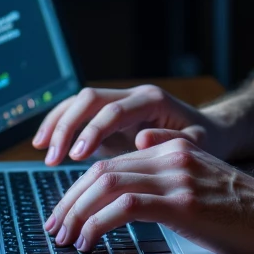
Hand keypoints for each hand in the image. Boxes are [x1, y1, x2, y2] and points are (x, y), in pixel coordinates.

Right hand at [32, 84, 223, 165]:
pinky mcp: (110, 115)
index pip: (114, 110)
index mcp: (153, 100)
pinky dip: (60, 125)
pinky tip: (45, 145)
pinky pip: (79, 112)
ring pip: (80, 101)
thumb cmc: (206, 140)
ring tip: (43, 151)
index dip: (93, 131)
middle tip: (54, 157)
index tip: (76, 155)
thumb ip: (172, 140)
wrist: (210, 131)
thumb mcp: (198, 144)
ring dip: (58, 123)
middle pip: (91, 99)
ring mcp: (120, 102)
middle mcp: (133, 96)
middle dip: (68, 126)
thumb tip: (141, 139)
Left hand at [42, 141, 253, 253]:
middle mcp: (172, 156)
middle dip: (69, 201)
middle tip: (55, 228)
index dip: (79, 188)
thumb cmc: (246, 209)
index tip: (65, 213)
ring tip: (66, 238)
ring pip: (106, 185)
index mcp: (174, 150)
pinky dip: (98, 224)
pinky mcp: (184, 203)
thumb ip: (171, 161)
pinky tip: (90, 242)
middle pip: (101, 171)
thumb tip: (137, 146)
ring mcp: (177, 178)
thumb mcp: (204, 176)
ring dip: (77, 213)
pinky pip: (125, 207)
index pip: (111, 162)